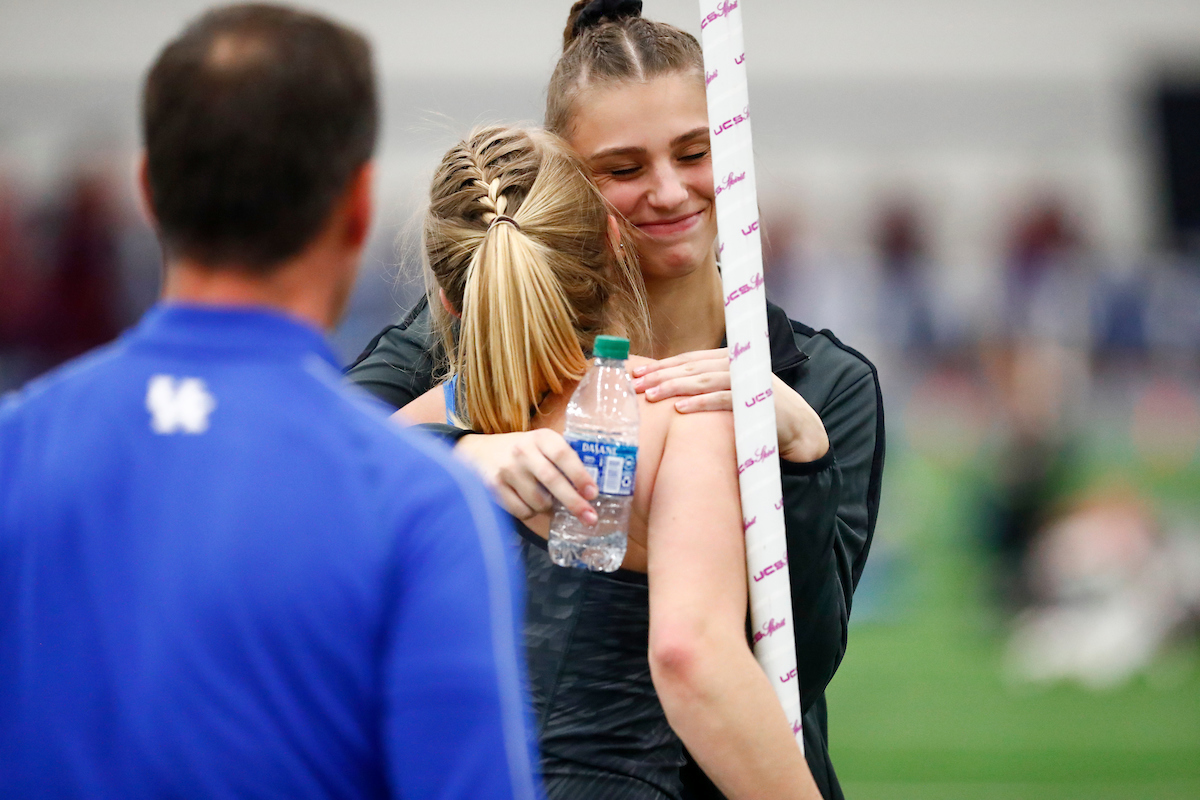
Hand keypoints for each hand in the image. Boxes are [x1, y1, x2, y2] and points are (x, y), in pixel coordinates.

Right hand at [456, 429, 598, 523]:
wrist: (478, 451)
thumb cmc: (521, 452)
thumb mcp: (541, 445)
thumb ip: (562, 460)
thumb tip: (587, 492)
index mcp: (540, 438)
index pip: (563, 455)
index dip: (580, 475)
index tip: (593, 494)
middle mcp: (523, 451)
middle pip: (552, 480)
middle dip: (574, 503)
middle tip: (590, 518)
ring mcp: (507, 469)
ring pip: (538, 501)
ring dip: (547, 507)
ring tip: (544, 500)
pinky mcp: (493, 487)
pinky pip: (522, 511)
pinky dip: (530, 512)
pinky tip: (527, 502)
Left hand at [632, 350, 829, 462]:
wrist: (800, 430)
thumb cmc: (759, 412)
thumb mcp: (733, 392)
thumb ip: (707, 386)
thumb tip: (669, 388)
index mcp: (729, 360)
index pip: (689, 360)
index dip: (661, 365)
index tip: (636, 373)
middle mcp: (737, 366)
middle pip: (691, 368)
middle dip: (660, 375)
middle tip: (634, 384)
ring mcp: (747, 382)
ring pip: (703, 380)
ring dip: (674, 386)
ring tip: (650, 394)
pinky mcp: (755, 402)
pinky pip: (722, 400)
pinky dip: (700, 403)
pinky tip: (679, 407)